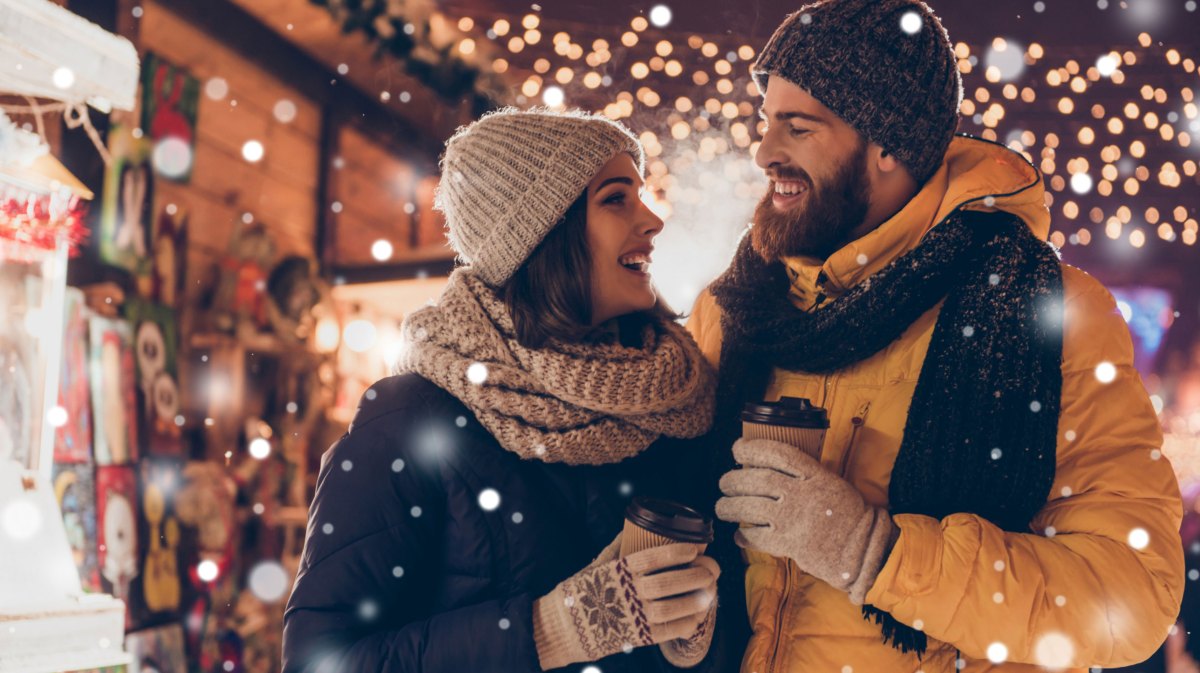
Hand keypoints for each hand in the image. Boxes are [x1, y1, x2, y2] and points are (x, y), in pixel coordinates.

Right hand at [533, 538, 718, 669]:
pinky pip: (669, 631)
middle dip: (697, 574)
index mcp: (619, 570)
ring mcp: (633, 616)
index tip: (696, 548)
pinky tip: (698, 615)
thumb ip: (617, 547)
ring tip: (711, 591)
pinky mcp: (638, 637)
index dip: (678, 552)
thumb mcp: (597, 564)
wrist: (564, 626)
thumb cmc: (582, 590)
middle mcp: (628, 592)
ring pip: (673, 607)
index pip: (654, 557)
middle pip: (669, 582)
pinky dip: (688, 623)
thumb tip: (631, 526)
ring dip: (696, 599)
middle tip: (712, 569)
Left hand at [715, 438, 895, 603]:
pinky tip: (739, 535)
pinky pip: (757, 537)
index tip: (737, 448)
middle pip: (758, 480)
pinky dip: (744, 535)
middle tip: (724, 483)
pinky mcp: (789, 544)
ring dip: (730, 506)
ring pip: (751, 507)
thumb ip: (803, 474)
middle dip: (734, 480)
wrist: (862, 548)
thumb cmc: (847, 514)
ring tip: (722, 507)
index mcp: (814, 474)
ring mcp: (794, 519)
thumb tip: (767, 468)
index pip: (777, 453)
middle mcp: (802, 493)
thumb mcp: (830, 482)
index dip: (752, 448)